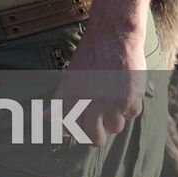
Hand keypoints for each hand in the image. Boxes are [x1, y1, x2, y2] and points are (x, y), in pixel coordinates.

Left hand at [50, 27, 146, 146]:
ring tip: (111, 101)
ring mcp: (114, 104)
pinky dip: (128, 108)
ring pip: (115, 128)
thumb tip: (45, 117)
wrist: (114, 38)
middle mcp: (93, 104)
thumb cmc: (90, 56)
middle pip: (97, 139)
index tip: (83, 125)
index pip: (75, 131)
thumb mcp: (70, 76)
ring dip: (113, 119)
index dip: (79, 131)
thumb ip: (59, 100)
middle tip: (98, 123)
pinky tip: (123, 93)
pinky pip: (131, 115)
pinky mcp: (132, 99)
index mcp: (74, 99)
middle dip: (97, 134)